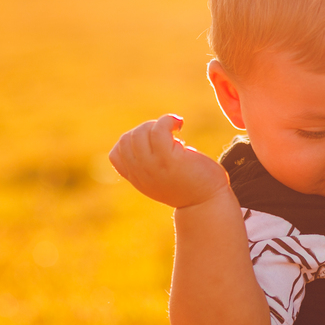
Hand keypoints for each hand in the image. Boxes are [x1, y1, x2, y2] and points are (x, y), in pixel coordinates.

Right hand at [109, 115, 228, 208]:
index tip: (153, 142)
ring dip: (156, 124)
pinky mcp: (170, 161)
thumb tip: (151, 133)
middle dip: (145, 129)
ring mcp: (154, 167)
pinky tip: (179, 124)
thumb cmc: (192, 186)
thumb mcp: (163, 177)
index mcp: (138, 179)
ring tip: (174, 129)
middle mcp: (141, 174)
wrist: (208, 203)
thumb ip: (151, 163)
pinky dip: (167, 121)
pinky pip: (158, 131)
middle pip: (127, 139)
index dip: (132, 141)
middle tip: (167, 134)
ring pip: (140, 134)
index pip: (116, 154)